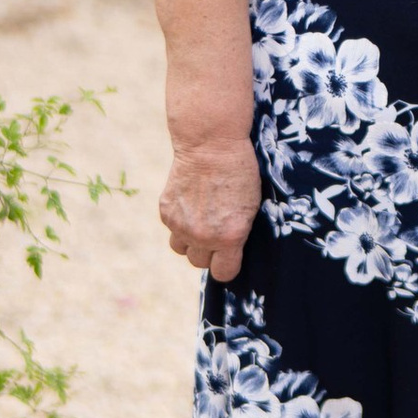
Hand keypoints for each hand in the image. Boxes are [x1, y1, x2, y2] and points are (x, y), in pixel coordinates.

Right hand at [159, 137, 262, 282]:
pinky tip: (191, 203)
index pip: (224, 273)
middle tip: (216, 231)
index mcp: (229, 237)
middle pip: (200, 263)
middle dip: (208, 252)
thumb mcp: (250, 207)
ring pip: (182, 249)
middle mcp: (203, 236)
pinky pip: (172, 230)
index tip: (230, 256)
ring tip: (201, 219)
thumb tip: (230, 250)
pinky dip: (179, 222)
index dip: (227, 265)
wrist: (211, 144)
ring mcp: (181, 225)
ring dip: (190, 240)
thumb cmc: (240, 172)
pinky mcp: (166, 212)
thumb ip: (237, 233)